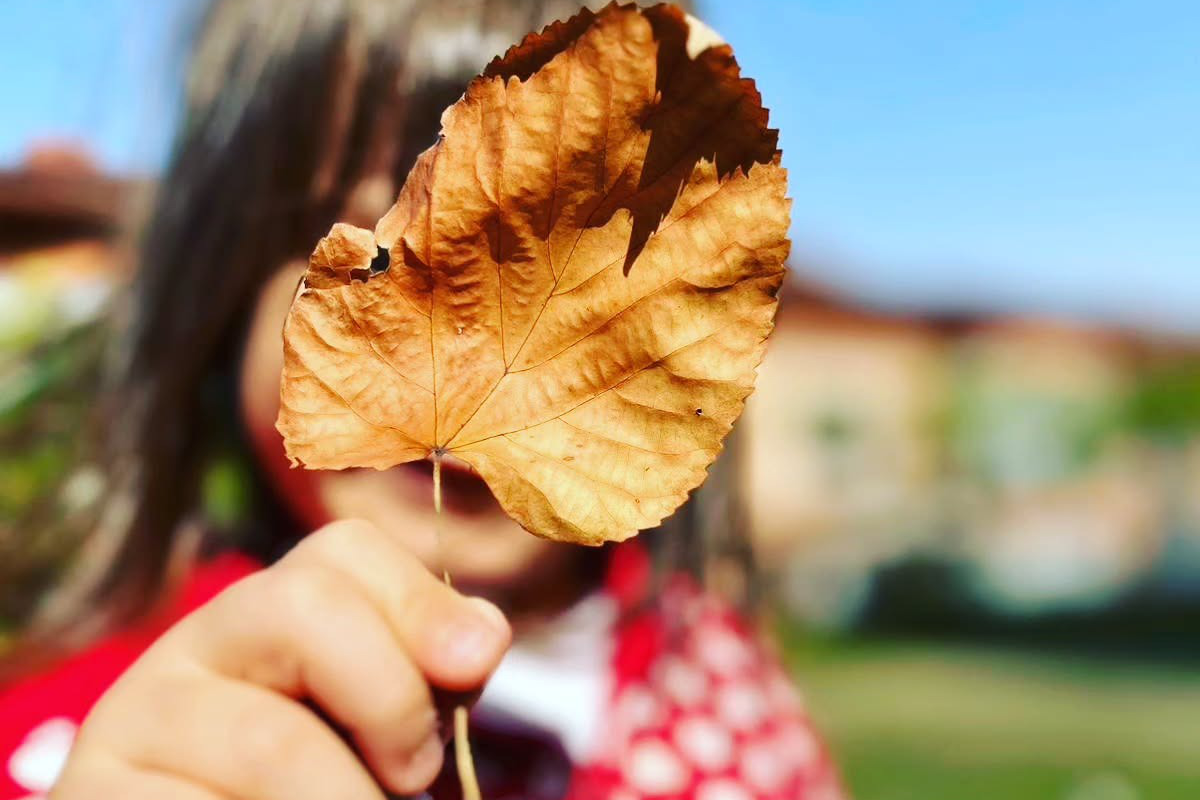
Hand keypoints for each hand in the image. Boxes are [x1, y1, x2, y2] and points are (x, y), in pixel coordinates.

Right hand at [51, 519, 510, 799]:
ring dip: (348, 799)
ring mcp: (132, 720)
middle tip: (413, 776)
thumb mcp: (378, 736)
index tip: (476, 667)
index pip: (343, 551)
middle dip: (391, 695)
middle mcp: (191, 648)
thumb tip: (480, 637)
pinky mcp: (96, 793)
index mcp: (266, 619)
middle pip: (305, 605)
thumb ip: (424, 681)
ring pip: (272, 741)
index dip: (422, 600)